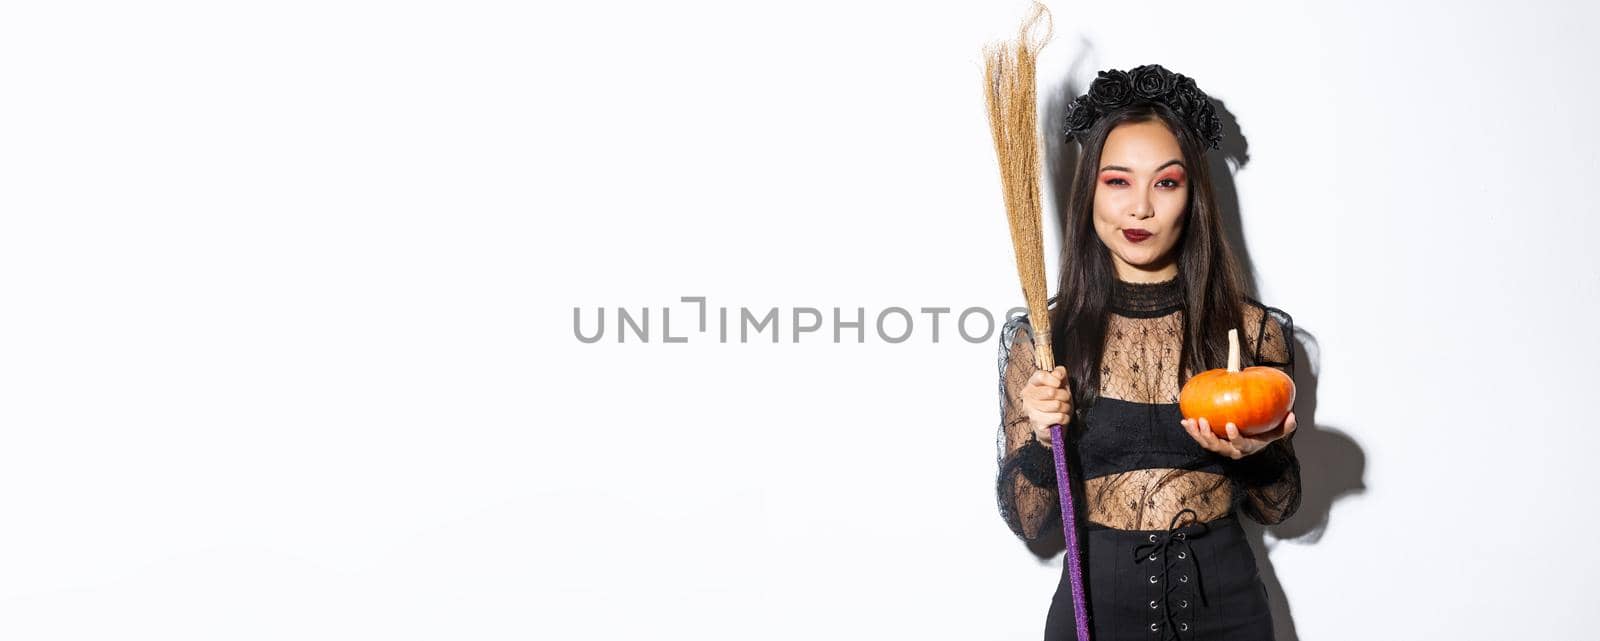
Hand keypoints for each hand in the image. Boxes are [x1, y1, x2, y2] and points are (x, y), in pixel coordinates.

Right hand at [1022, 366, 1071, 447]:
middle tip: (1065, 399)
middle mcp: (1028, 397)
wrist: (1053, 425)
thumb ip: (1060, 374)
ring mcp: (1031, 411)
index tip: (1059, 383)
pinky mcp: (1038, 423)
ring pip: (1057, 405)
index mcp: (1032, 384)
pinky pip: (1059, 417)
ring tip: (1063, 409)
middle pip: (1051, 392)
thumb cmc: (1056, 402)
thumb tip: (1058, 373)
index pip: (1040, 376)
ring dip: (1066, 407)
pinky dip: (1065, 418)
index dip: (1053, 378)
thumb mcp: (1060, 385)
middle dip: (1064, 395)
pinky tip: (1061, 419)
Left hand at [1181, 411, 1296, 459]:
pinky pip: (1200, 437)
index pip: (1240, 445)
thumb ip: (1285, 427)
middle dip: (1209, 436)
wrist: (1251, 440)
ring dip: (1197, 433)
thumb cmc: (1263, 435)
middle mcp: (1232, 451)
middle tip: (1204, 422)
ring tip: (1192, 421)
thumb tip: (1293, 416)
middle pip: (1218, 447)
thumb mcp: (1276, 432)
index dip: (1234, 437)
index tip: (1230, 425)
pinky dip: (1192, 430)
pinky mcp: (1211, 442)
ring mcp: (1221, 448)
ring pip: (1207, 444)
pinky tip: (1185, 420)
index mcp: (1246, 448)